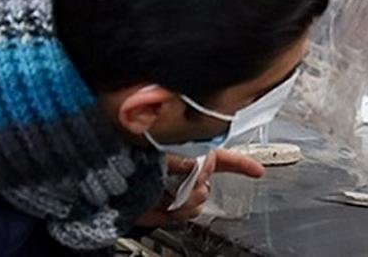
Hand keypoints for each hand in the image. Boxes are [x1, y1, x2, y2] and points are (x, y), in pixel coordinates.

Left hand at [135, 149, 265, 226]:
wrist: (110, 185)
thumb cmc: (130, 159)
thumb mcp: (163, 152)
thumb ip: (188, 158)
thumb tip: (203, 170)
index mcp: (187, 152)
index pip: (222, 157)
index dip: (242, 164)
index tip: (258, 171)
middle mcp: (185, 172)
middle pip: (208, 183)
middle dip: (195, 187)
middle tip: (175, 184)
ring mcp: (177, 190)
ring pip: (198, 202)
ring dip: (181, 202)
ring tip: (162, 196)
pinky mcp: (167, 209)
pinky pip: (184, 216)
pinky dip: (171, 213)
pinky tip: (160, 206)